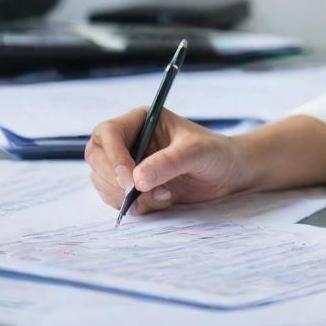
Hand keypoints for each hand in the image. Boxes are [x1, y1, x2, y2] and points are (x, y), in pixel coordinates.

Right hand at [85, 107, 245, 214]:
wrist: (228, 173)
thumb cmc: (215, 152)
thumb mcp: (197, 152)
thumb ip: (169, 162)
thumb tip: (136, 179)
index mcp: (141, 121)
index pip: (108, 132)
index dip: (113, 156)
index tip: (130, 179)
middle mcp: (129, 140)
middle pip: (97, 158)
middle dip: (116, 180)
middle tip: (143, 193)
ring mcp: (128, 164)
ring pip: (102, 181)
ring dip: (126, 195)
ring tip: (164, 194)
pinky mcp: (133, 186)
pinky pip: (116, 199)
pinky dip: (134, 205)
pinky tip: (162, 200)